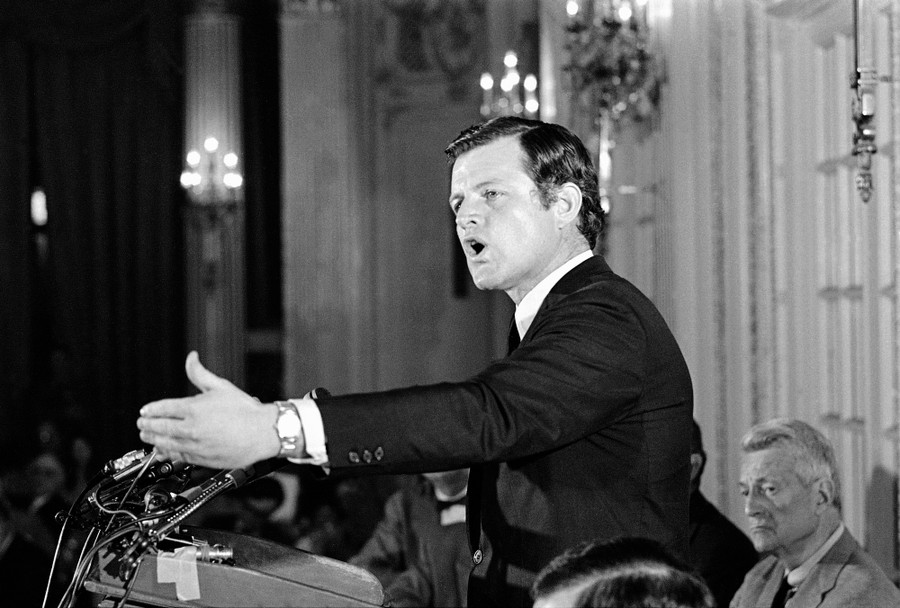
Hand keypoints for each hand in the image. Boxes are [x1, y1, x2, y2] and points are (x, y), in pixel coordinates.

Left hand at [137, 351, 281, 468]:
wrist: (263, 432)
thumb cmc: (245, 410)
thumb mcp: (221, 386)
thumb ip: (200, 373)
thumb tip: (191, 358)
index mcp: (194, 408)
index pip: (163, 409)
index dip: (150, 410)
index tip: (145, 411)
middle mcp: (191, 428)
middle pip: (160, 427)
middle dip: (147, 425)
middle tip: (141, 424)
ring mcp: (195, 445)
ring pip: (165, 443)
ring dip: (153, 440)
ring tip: (147, 437)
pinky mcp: (202, 459)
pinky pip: (178, 457)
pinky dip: (167, 453)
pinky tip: (162, 451)